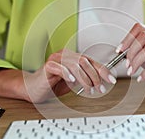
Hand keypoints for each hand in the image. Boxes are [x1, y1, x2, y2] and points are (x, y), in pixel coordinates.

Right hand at [0, 49, 115, 102]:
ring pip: (75, 65)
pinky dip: (68, 74)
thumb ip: (85, 79)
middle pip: (85, 61)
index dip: (103, 70)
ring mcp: (56, 59)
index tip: (111, 80)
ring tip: (88, 90)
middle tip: (99, 89)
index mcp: (73, 58)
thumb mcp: (74, 82)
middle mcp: (65, 55)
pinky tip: (72, 82)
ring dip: (85, 79)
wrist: (34, 88)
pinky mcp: (48, 66)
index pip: (91, 61)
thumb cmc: (53, 85)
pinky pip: (60, 67)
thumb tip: (101, 81)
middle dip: (95, 77)